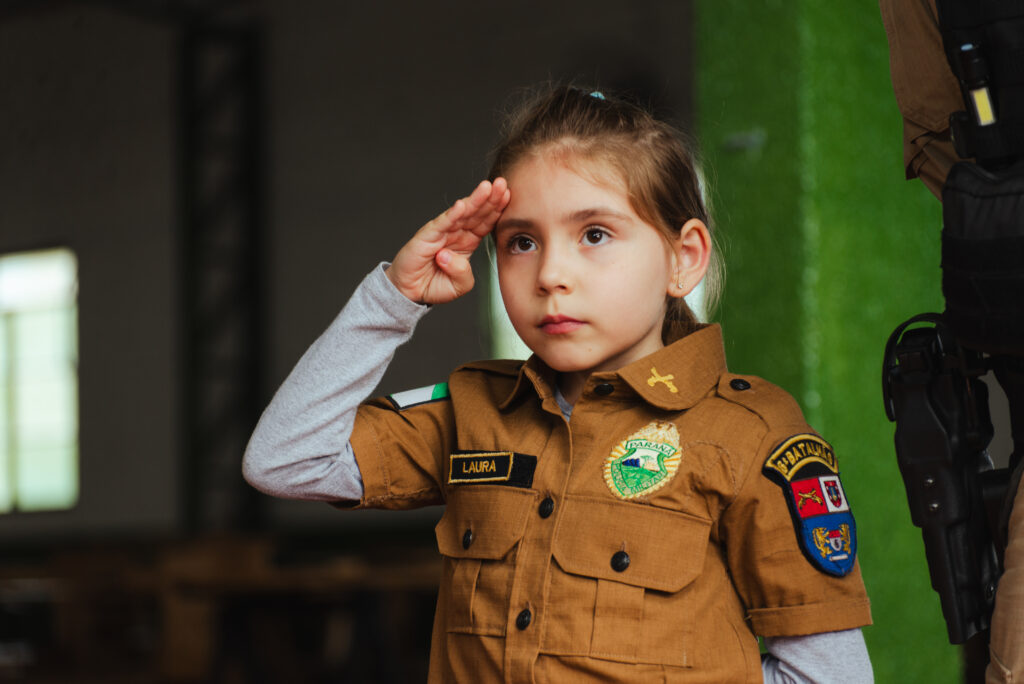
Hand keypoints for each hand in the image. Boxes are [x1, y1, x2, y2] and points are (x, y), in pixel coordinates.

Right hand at [386, 178, 509, 304]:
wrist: (411, 291)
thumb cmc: (434, 285)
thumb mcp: (459, 286)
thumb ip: (464, 274)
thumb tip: (450, 257)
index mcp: (468, 241)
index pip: (485, 222)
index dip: (497, 208)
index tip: (509, 195)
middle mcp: (457, 233)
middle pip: (477, 213)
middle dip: (490, 198)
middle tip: (502, 183)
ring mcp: (442, 232)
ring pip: (462, 214)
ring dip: (474, 200)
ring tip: (487, 188)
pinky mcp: (427, 236)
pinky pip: (442, 224)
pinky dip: (451, 215)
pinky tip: (461, 205)